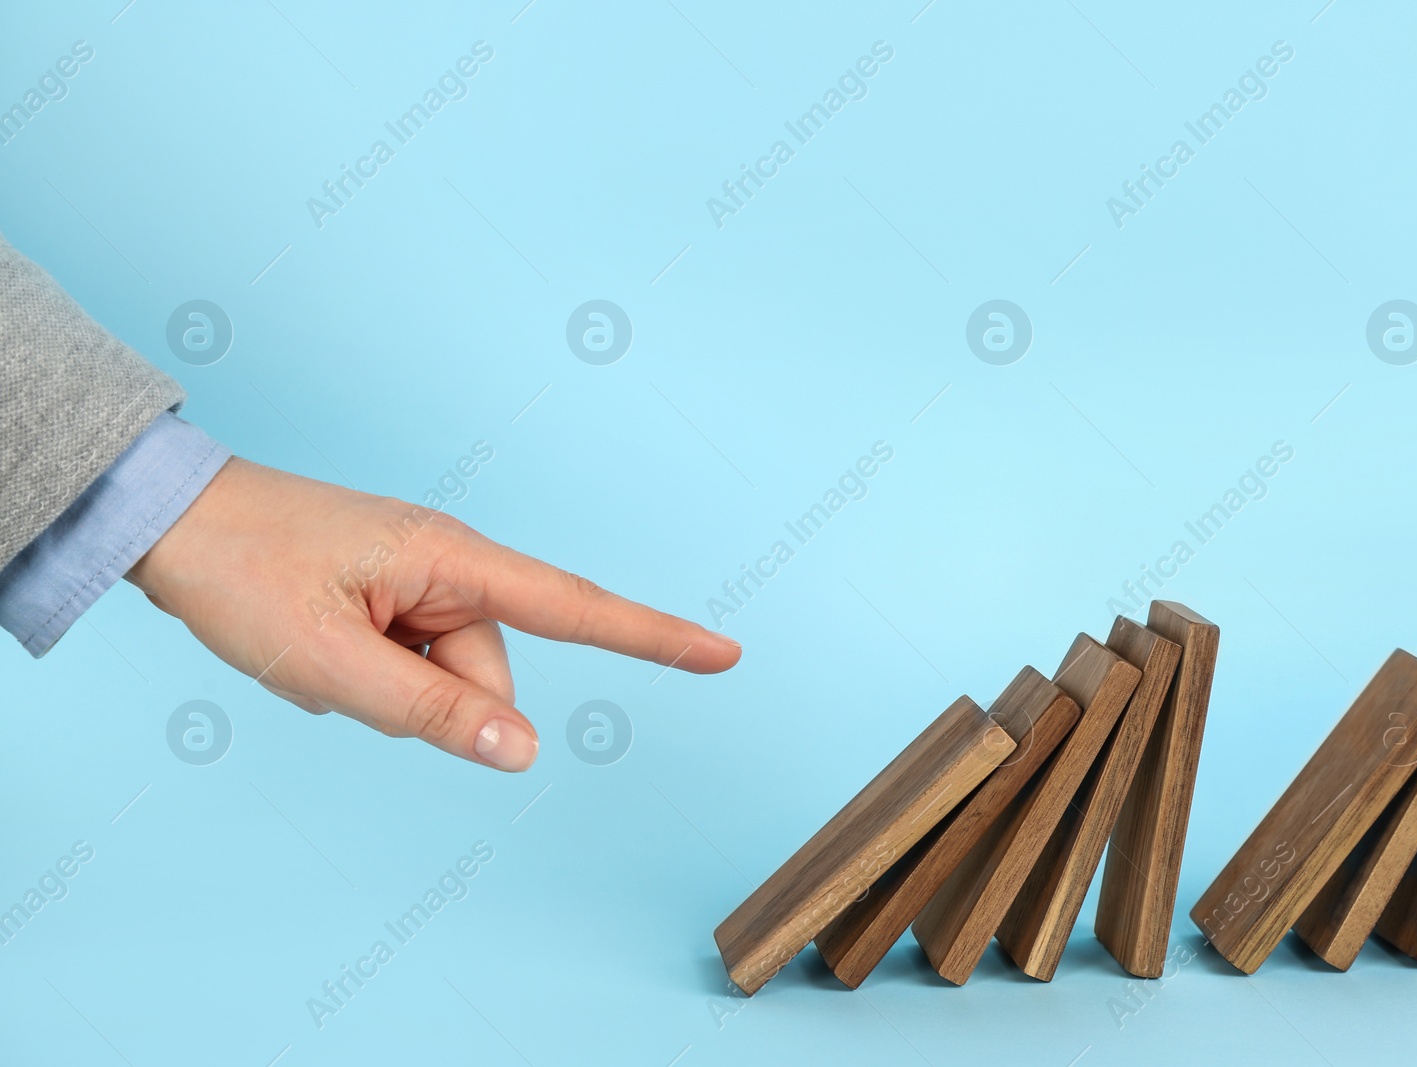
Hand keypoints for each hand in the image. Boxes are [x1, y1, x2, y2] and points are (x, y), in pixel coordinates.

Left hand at [125, 458, 739, 770]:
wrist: (171, 519)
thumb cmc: (244, 571)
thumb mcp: (329, 662)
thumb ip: (431, 712)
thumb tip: (525, 751)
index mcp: (452, 559)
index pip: (577, 608)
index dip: (655, 639)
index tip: (725, 654)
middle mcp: (451, 563)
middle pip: (487, 673)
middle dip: (425, 701)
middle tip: (338, 669)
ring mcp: (421, 578)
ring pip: (445, 677)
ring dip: (388, 690)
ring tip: (315, 650)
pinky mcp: (395, 593)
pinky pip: (412, 664)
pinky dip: (371, 676)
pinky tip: (316, 647)